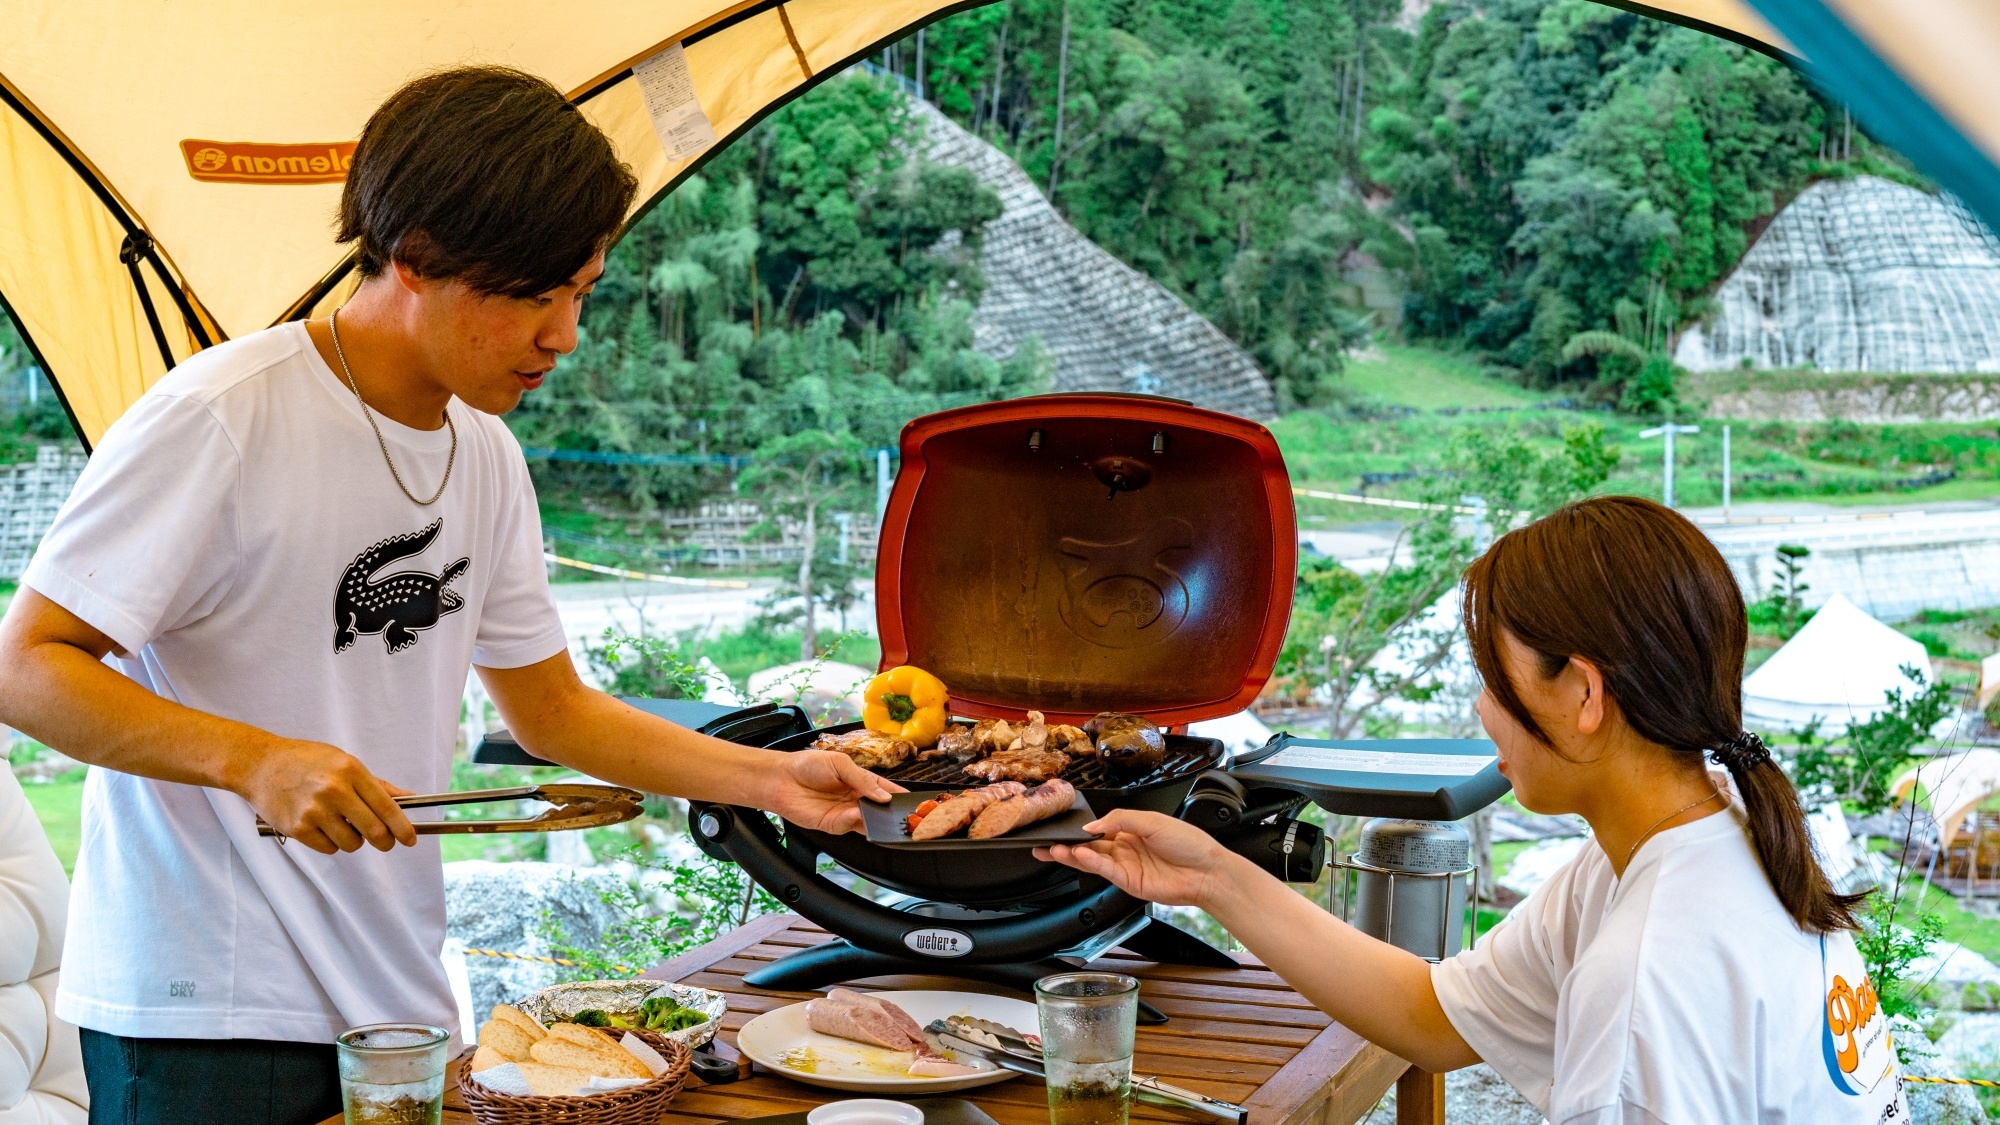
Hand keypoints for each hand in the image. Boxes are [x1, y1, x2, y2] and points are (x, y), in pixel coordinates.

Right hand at [233, 739, 417, 854]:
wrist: (261, 765)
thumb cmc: (305, 761)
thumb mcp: (345, 762)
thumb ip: (376, 784)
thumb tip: (408, 797)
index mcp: (351, 771)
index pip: (386, 807)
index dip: (403, 827)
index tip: (411, 839)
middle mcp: (334, 791)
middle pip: (374, 831)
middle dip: (385, 841)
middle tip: (385, 842)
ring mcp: (314, 811)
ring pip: (352, 844)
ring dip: (354, 841)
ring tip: (342, 824)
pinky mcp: (297, 828)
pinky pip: (329, 848)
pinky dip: (332, 843)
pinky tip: (323, 827)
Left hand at [762, 749, 905, 833]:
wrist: (781, 779)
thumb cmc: (808, 765)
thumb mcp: (840, 763)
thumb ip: (862, 779)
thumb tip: (883, 795)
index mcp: (860, 780)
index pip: (885, 789)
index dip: (897, 795)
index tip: (911, 801)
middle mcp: (855, 798)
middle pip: (879, 808)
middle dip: (889, 811)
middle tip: (900, 812)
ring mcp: (845, 813)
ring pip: (868, 821)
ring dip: (875, 819)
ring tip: (879, 812)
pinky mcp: (833, 824)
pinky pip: (849, 826)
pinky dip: (855, 821)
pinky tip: (855, 813)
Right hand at [1036, 810, 1234, 907]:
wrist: (1207, 871)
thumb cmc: (1189, 843)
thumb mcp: (1152, 820)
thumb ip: (1120, 820)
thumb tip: (1092, 825)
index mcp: (1131, 830)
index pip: (1099, 828)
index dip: (1081, 828)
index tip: (1063, 826)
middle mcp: (1126, 848)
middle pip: (1090, 846)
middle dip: (1067, 845)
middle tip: (1045, 842)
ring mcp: (1126, 866)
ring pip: (1093, 860)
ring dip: (1073, 855)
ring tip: (1053, 849)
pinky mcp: (1129, 882)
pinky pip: (1105, 871)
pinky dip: (1090, 863)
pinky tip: (1079, 855)